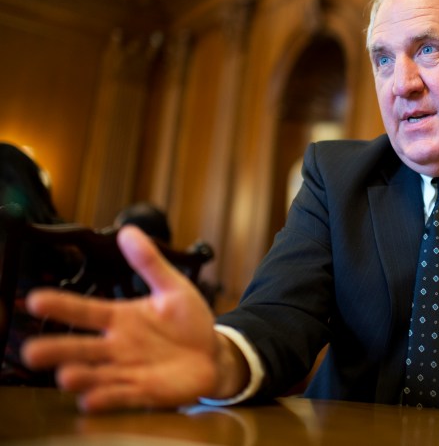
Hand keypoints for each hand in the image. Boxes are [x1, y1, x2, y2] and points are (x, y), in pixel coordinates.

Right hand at [22, 226, 227, 411]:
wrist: (213, 356)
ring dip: (79, 376)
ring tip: (66, 376)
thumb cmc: (189, 322)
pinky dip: (105, 398)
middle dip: (56, 349)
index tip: (36, 299)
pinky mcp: (142, 391)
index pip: (86, 310)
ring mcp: (127, 370)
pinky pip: (119, 396)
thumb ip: (150, 263)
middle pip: (80, 347)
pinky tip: (91, 399)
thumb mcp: (173, 288)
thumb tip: (129, 231)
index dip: (62, 305)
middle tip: (33, 350)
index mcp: (121, 318)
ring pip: (95, 374)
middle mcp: (117, 345)